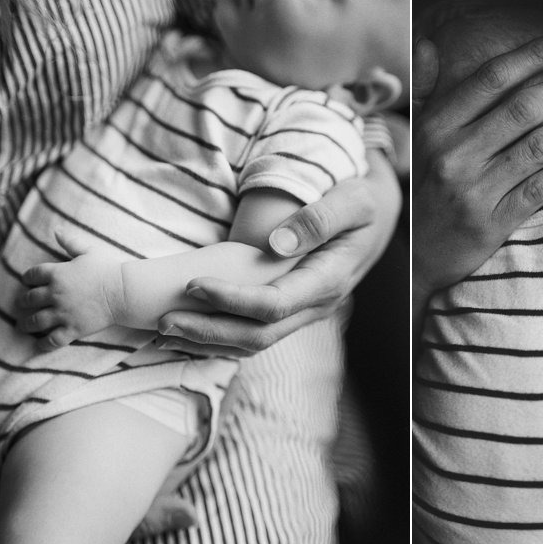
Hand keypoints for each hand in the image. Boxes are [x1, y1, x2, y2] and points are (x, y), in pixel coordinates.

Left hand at [18, 232, 124, 349]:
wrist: (124, 291)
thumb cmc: (108, 269)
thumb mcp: (88, 251)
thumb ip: (70, 242)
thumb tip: (57, 230)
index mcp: (57, 274)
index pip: (32, 275)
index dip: (27, 278)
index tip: (26, 281)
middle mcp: (55, 294)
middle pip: (29, 299)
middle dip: (23, 302)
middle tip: (21, 304)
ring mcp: (62, 313)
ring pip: (35, 321)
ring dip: (26, 324)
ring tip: (22, 326)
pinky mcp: (72, 329)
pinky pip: (52, 340)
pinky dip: (43, 344)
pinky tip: (39, 344)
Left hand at [155, 152, 400, 356]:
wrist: (379, 218)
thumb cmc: (363, 202)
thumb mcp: (352, 199)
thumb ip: (318, 219)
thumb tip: (276, 245)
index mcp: (328, 280)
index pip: (273, 305)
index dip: (230, 299)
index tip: (192, 285)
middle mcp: (317, 306)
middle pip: (258, 335)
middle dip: (209, 331)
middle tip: (163, 320)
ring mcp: (305, 313)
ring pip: (255, 344)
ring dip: (209, 342)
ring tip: (165, 332)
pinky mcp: (294, 311)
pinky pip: (256, 336)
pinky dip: (220, 339)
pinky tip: (190, 332)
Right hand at [412, 32, 542, 296]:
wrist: (413, 256)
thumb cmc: (420, 186)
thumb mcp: (411, 136)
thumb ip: (422, 89)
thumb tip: (426, 42)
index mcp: (435, 127)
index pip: (492, 79)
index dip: (533, 55)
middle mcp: (454, 156)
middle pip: (523, 108)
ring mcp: (475, 191)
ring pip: (539, 145)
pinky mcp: (493, 223)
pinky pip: (540, 188)